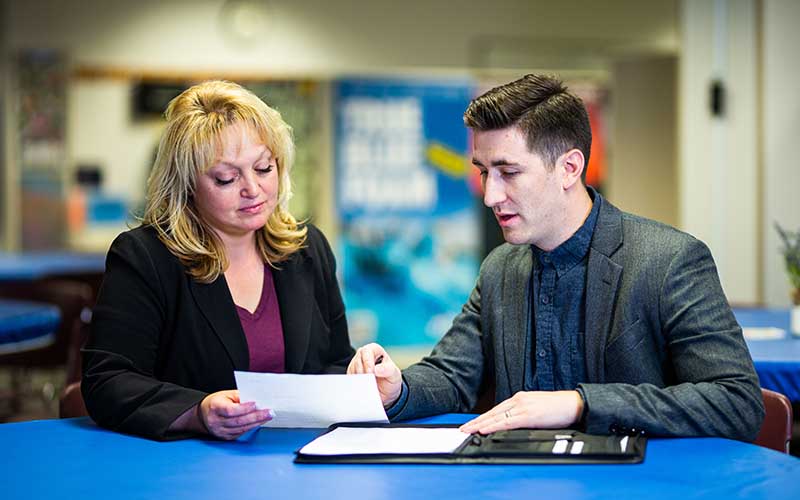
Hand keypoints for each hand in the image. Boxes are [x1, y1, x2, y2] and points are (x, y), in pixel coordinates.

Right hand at [199, 390, 273, 439]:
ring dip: (257, 422)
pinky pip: (241, 433)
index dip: (244, 408)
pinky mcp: (225, 438)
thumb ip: (239, 396)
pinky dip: (252, 427)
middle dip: (256, 416)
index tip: (256, 404)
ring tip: (268, 416)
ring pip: (241, 428)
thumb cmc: (216, 403)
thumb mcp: (225, 395)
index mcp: (215, 407)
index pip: (230, 410)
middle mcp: (216, 421)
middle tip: (270, 412)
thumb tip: (256, 398)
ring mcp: (220, 431)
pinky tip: (260, 422)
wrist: (203, 416)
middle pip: (238, 421)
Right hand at [347, 343, 401, 407]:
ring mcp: (356, 364)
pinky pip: (350, 379)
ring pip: (352, 370)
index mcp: (375, 350)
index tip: (371, 373)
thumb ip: (388, 370)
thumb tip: (377, 369)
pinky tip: (363, 387)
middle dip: (363, 373)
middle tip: (370, 383)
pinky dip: (356, 384)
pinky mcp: (351, 374)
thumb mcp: (394, 374)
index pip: (367, 351)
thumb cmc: (390, 378)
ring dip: (360, 379)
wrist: (386, 392)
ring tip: (369, 386)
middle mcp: (363, 355)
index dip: (368, 362)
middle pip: (357, 361)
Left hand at [459, 390, 583, 434]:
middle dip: (476, 421)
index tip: (472, 423)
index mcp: (520, 398)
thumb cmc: (559, 407)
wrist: (574, 403)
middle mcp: (518, 400)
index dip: (482, 417)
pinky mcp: (529, 415)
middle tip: (463, 428)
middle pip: (492, 412)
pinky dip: (494, 426)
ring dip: (480, 425)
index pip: (496, 409)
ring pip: (496, 417)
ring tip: (469, 430)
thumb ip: (523, 413)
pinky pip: (507, 422)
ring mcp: (523, 406)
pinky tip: (485, 429)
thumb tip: (512, 423)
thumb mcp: (537, 408)